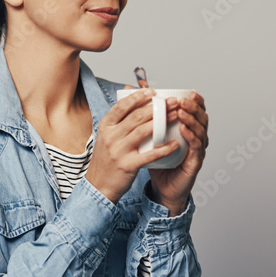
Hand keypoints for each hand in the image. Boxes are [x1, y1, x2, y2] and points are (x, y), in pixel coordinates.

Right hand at [86, 88, 182, 203]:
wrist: (98, 185)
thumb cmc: (106, 159)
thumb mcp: (106, 135)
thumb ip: (118, 117)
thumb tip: (129, 93)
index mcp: (105, 126)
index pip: (122, 106)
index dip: (138, 97)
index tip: (153, 91)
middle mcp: (110, 136)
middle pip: (136, 116)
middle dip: (157, 107)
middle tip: (172, 101)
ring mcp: (119, 151)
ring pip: (143, 131)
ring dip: (163, 122)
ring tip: (176, 116)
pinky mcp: (128, 165)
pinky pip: (149, 154)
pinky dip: (163, 148)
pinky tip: (175, 144)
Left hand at [148, 92, 208, 214]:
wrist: (161, 189)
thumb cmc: (158, 163)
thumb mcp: (150, 138)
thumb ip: (143, 118)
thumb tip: (130, 93)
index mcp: (188, 130)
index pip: (196, 111)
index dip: (195, 101)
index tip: (186, 92)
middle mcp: (196, 138)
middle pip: (201, 117)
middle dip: (193, 107)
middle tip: (183, 99)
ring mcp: (197, 151)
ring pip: (201, 130)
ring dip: (192, 119)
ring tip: (181, 111)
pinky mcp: (194, 163)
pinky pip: (195, 147)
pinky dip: (190, 136)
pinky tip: (183, 129)